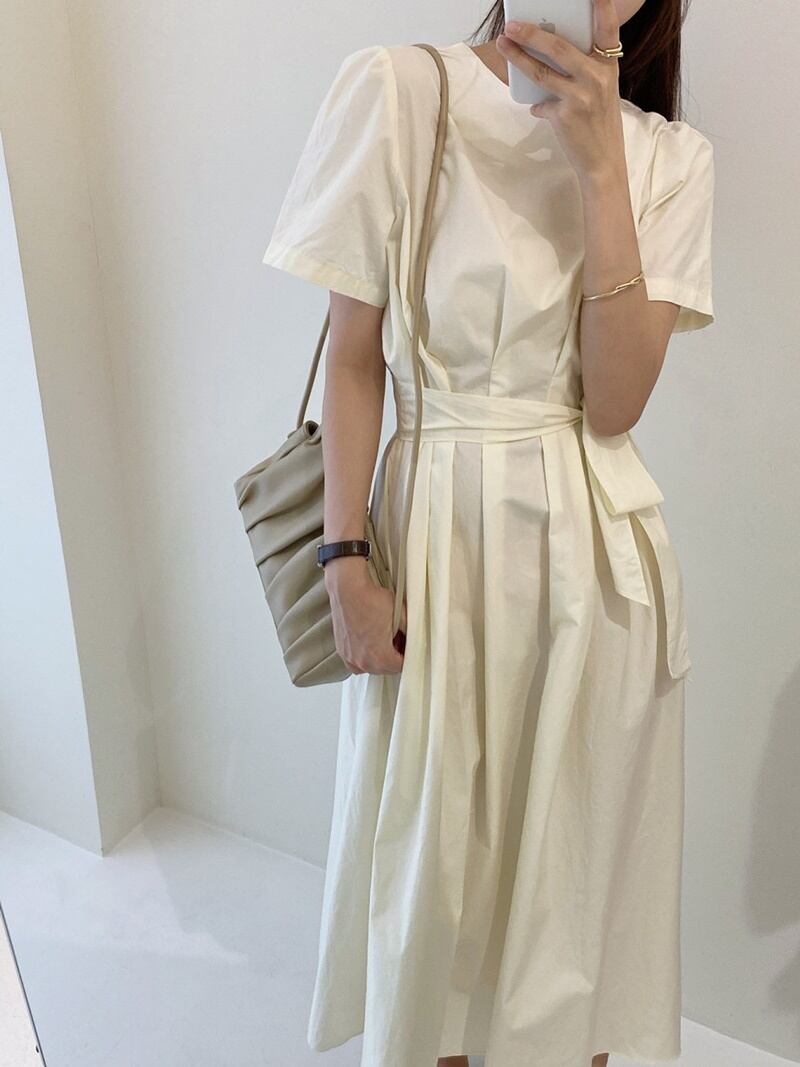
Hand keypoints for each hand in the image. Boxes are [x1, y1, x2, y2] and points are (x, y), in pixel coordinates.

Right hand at [324, 557, 406, 674]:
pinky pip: (357, 661)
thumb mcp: (401, 615)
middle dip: (394, 657)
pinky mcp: (342, 650)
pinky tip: (370, 641)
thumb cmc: (371, 600)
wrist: (348, 589)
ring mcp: (349, 657)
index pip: (400, 666)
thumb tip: (418, 638)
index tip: (409, 646)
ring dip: (379, 657)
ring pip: (371, 666)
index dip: (408, 655)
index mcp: (379, 656)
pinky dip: (365, 655)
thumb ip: (412, 631)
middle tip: (399, 640)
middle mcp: (362, 662)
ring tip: (385, 639)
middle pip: (385, 669)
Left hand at [497, 0, 626, 180]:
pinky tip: (537, 108)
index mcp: (609, 67)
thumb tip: (546, 55)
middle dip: (533, 33)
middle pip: (560, 47)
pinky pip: (540, 103)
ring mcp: (581, 97)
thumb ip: (582, 71)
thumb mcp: (601, 91)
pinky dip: (536, 105)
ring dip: (518, 57)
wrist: (603, 162)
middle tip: (513, 23)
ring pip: (542, 72)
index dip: (603, 7)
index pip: (607, 30)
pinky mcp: (564, 116)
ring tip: (503, 43)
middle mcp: (597, 78)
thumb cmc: (599, 123)